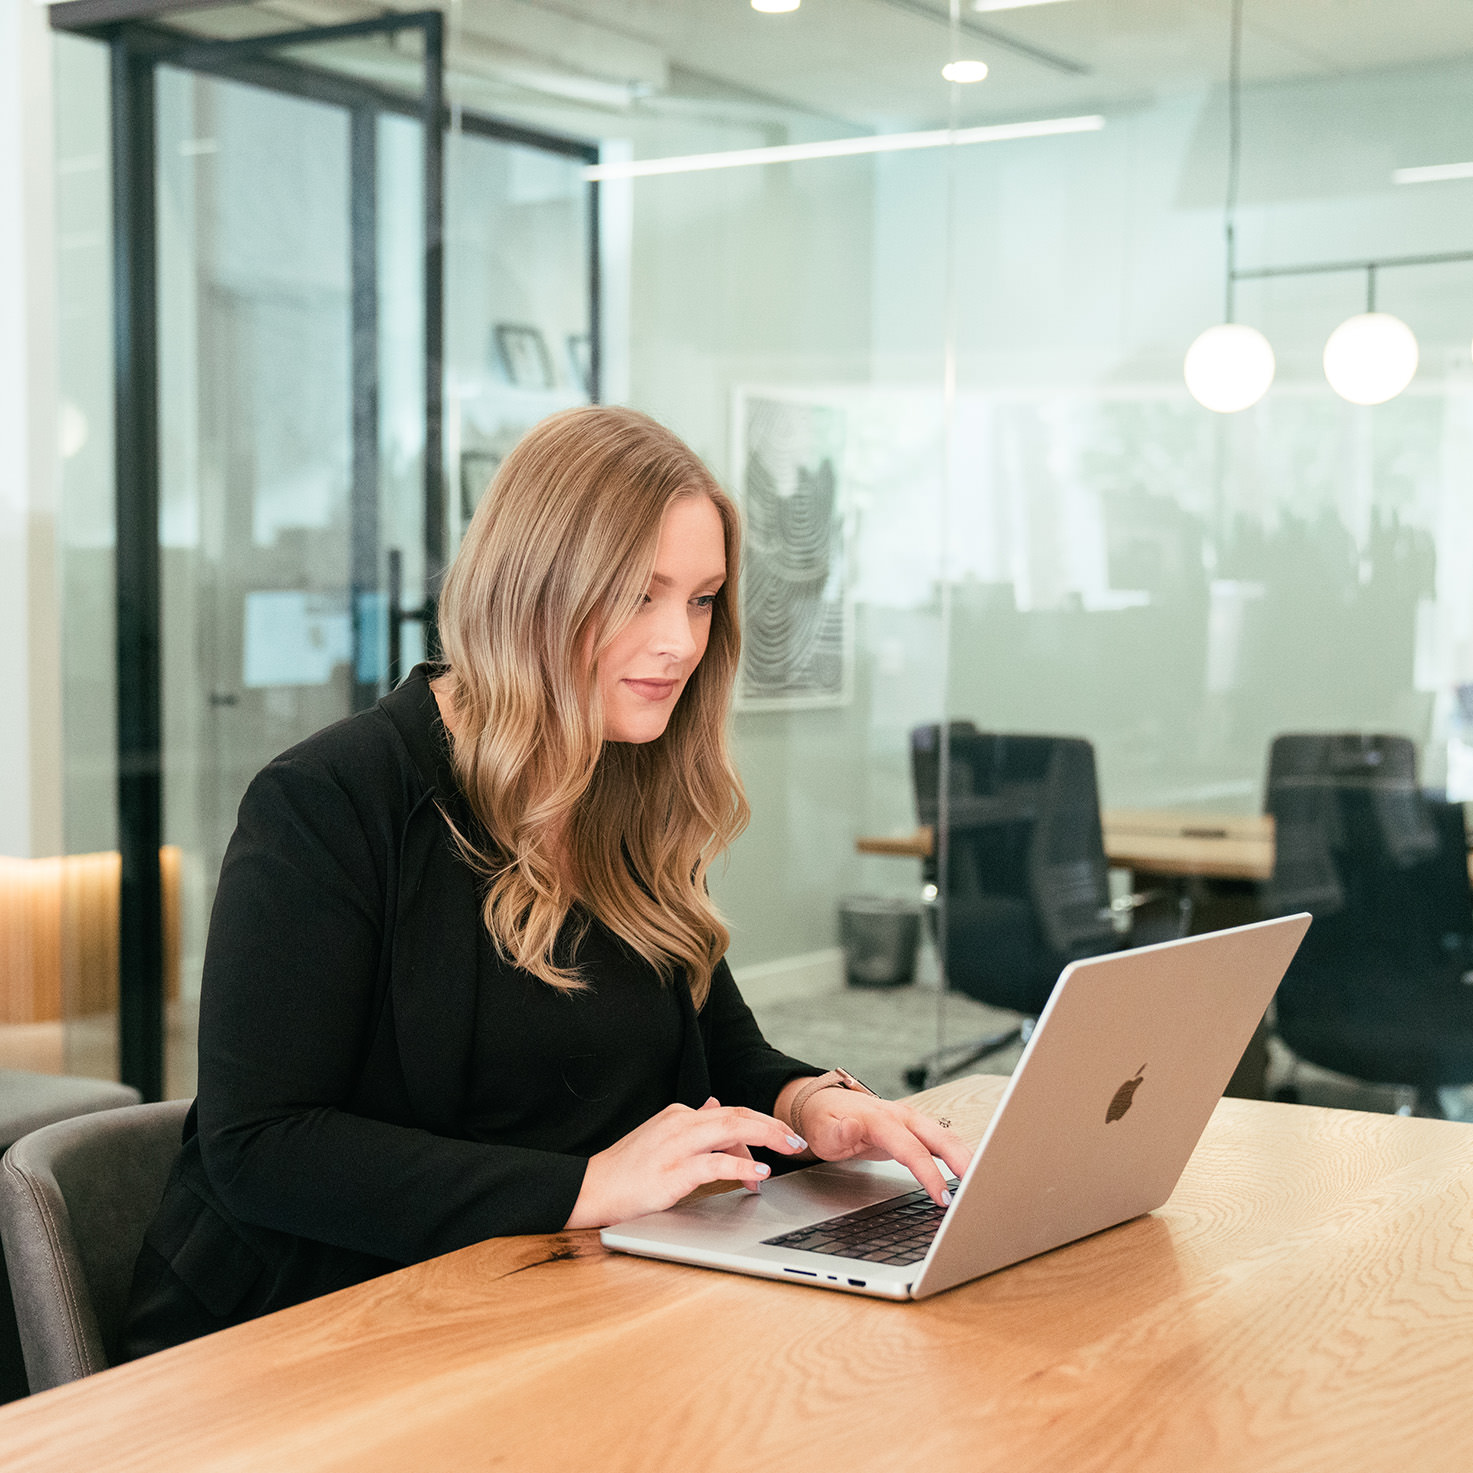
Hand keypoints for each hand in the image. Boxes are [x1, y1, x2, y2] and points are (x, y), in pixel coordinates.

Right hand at [564, 1097, 807, 1229]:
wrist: (590, 1189)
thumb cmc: (626, 1169)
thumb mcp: (660, 1136)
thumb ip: (690, 1122)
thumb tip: (713, 1104)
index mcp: (678, 1115)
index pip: (729, 1115)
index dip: (758, 1128)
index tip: (779, 1141)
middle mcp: (680, 1124)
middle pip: (737, 1116)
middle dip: (772, 1126)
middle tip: (796, 1140)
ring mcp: (676, 1147)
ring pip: (731, 1131)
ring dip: (765, 1138)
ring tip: (788, 1149)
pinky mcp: (672, 1173)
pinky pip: (714, 1163)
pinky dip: (740, 1166)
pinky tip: (758, 1174)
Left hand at [779, 1084, 971, 1207]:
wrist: (823, 1104)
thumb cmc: (824, 1120)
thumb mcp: (822, 1130)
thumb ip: (836, 1132)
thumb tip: (851, 1126)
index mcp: (881, 1119)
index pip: (912, 1150)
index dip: (930, 1174)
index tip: (943, 1197)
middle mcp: (902, 1116)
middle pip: (942, 1138)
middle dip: (965, 1162)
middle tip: (982, 1188)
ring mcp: (911, 1121)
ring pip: (948, 1138)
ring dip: (967, 1159)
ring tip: (986, 1186)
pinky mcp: (915, 1129)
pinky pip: (942, 1142)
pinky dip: (959, 1157)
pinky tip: (971, 1174)